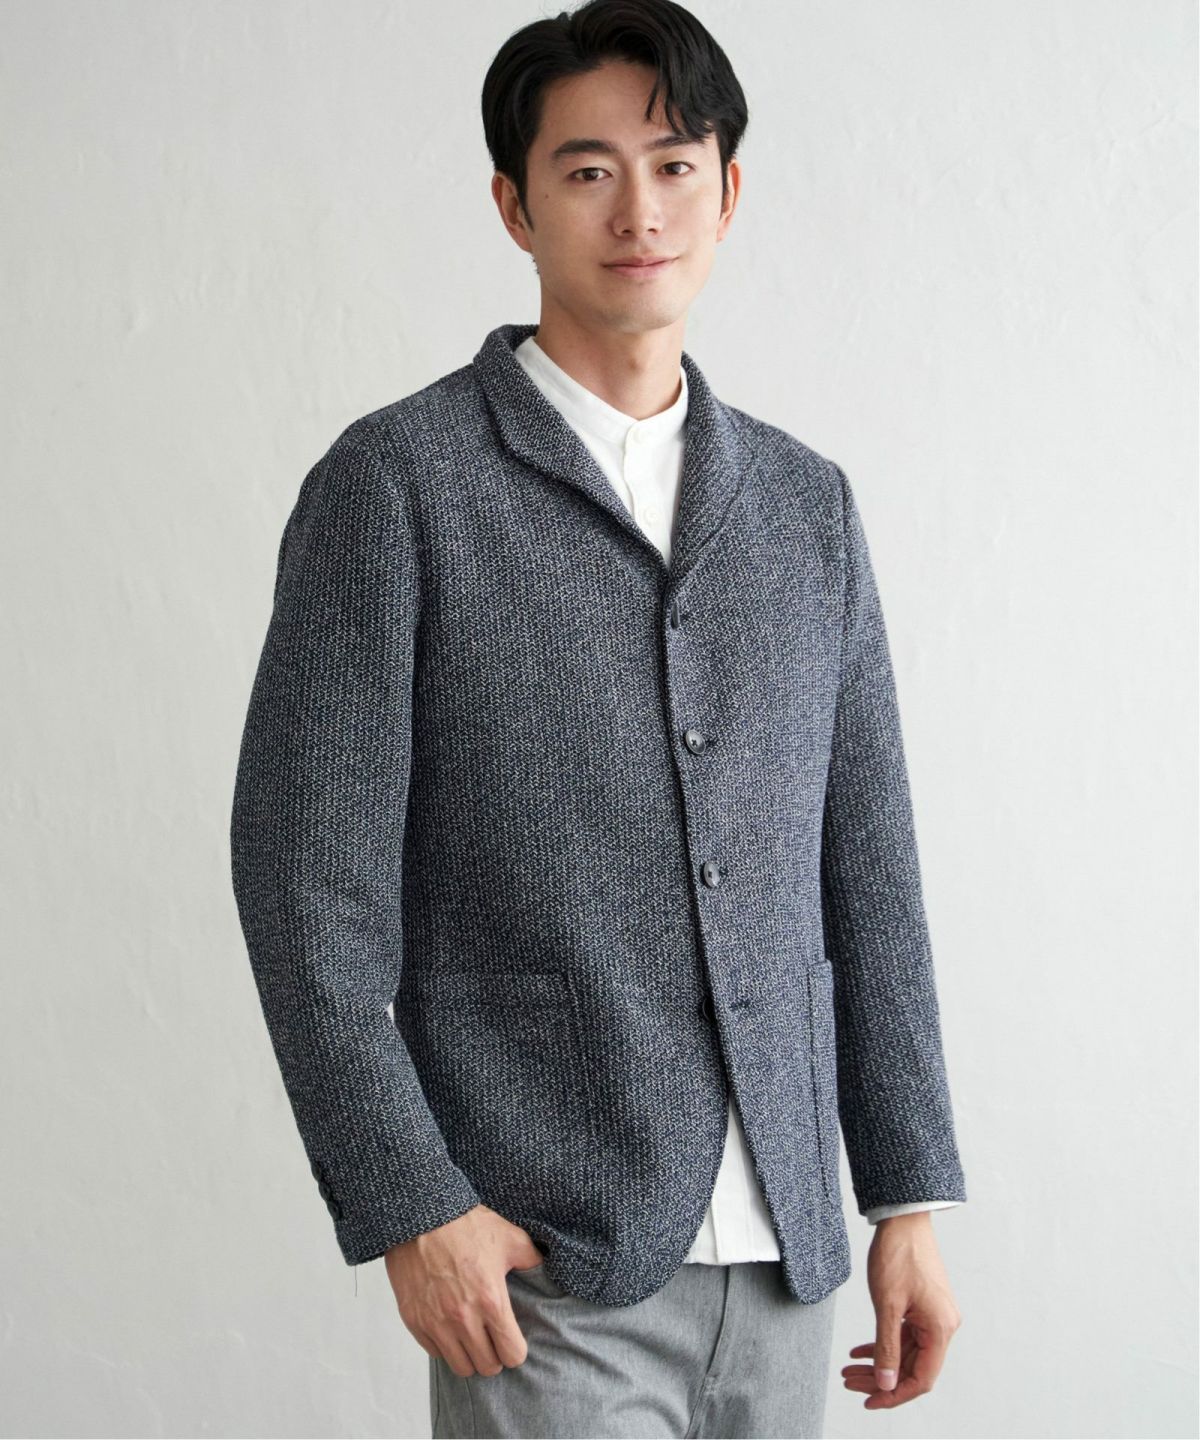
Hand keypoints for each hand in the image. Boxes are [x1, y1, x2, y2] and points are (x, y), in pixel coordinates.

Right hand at [384, 1204, 544, 1377]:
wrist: (422, 1217)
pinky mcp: (414, 1321)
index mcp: (491, 1300)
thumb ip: (532, 1259)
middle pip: (487, 1367)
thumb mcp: (509, 1237)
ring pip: (460, 1367)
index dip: (516, 1350)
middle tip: (493, 1340)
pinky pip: (435, 1352)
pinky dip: (445, 1346)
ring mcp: (436, 1322)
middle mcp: (463, 1318)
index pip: (512, 1354)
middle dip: (495, 1356)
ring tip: (473, 1338)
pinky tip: (451, 1327)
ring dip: (470, 1356)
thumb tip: (547, 1270)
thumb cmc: (466, 1225)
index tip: (513, 1340)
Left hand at [841, 1212, 961, 1409]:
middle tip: (849, 1382)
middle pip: (912, 1367)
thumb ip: (886, 1346)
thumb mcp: (887, 1304)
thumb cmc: (898, 1254)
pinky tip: (860, 1350)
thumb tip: (885, 1383)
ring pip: (906, 1352)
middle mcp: (943, 1326)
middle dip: (880, 1378)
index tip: (869, 1401)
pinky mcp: (924, 1306)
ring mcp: (934, 1316)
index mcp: (940, 1329)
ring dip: (879, 1362)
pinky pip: (905, 1335)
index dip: (894, 1395)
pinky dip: (883, 1343)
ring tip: (849, 1369)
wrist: (904, 1217)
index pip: (920, 1379)